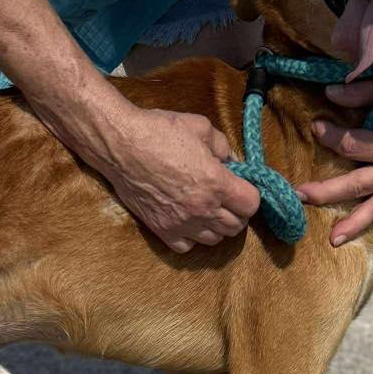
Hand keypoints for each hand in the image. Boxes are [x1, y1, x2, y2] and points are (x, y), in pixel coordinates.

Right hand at [94, 107, 260, 253]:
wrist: (121, 146)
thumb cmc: (159, 131)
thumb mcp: (200, 127)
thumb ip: (223, 146)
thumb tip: (231, 161)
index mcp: (216, 183)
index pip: (251, 205)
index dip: (249, 195)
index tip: (241, 187)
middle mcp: (202, 209)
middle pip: (236, 226)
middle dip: (236, 212)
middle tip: (226, 199)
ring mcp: (182, 224)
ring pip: (214, 240)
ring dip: (216, 226)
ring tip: (208, 210)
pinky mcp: (163, 231)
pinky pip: (188, 246)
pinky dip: (192, 237)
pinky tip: (187, 220)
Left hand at [297, 53, 372, 245]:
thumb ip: (362, 92)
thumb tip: (329, 94)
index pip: (352, 147)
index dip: (330, 137)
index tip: (316, 126)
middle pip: (356, 185)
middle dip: (326, 192)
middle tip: (298, 195)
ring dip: (353, 224)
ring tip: (332, 240)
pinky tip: (359, 230)